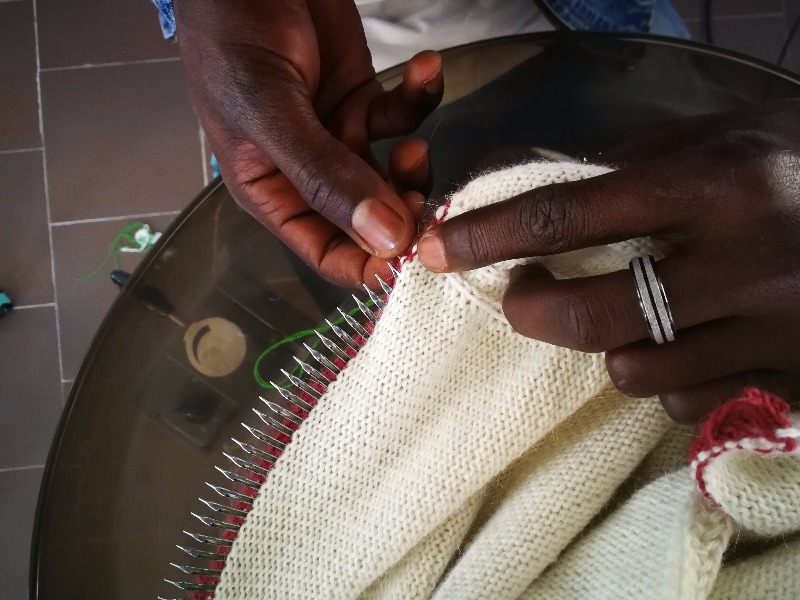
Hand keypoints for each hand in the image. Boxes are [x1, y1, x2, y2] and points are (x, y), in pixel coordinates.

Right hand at [174, 0, 442, 287]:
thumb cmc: (232, 38)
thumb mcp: (271, 114)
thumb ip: (326, 177)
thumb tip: (385, 239)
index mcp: (273, 192)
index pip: (328, 252)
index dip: (370, 263)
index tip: (410, 255)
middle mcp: (309, 175)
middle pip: (369, 220)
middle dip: (400, 211)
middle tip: (417, 189)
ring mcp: (340, 138)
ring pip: (394, 175)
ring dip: (414, 164)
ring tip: (413, 142)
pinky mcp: (364, 99)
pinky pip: (402, 115)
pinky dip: (419, 97)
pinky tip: (426, 70)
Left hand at [417, 99, 799, 421]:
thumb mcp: (722, 137)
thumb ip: (632, 164)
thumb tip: (541, 191)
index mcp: (713, 184)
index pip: (568, 213)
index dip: (488, 235)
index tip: (436, 249)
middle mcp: (741, 261)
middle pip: (592, 315)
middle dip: (530, 311)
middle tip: (518, 295)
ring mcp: (770, 329)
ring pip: (637, 372)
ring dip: (606, 347)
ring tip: (623, 315)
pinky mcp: (787, 375)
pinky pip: (689, 402)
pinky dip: (665, 380)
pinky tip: (680, 346)